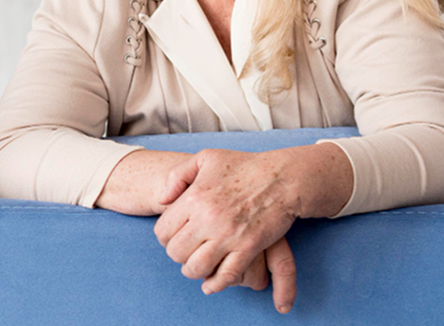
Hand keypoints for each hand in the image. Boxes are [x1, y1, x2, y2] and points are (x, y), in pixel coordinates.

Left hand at [153, 148, 302, 311]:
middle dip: (176, 256)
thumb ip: (177, 176)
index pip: (164, 231)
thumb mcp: (205, 158)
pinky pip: (225, 275)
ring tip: (195, 266)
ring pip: (197, 268)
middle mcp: (208, 218)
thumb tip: (162, 200)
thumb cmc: (243, 166)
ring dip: (192, 271)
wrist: (282, 177)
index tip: (173, 237)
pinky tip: (210, 283)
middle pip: (176, 252)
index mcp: (194, 197)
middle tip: (184, 252)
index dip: (164, 237)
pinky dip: (215, 284)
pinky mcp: (248, 248)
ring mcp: (228, 235)